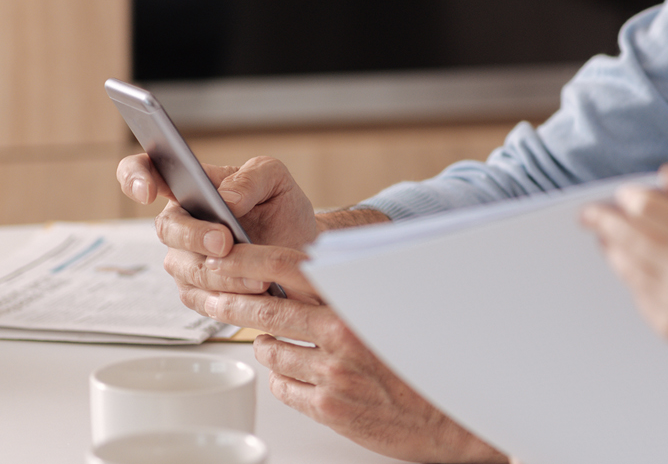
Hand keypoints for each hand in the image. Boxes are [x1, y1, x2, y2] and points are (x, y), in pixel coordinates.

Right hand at [118, 153, 318, 301]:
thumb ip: (251, 178)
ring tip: (258, 276)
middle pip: (167, 228)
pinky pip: (200, 298)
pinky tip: (253, 294)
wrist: (302, 248)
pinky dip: (228, 296)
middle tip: (225, 242)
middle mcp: (181, 222)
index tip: (148, 192)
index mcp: (190, 186)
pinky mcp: (196, 291)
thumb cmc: (281, 208)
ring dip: (222, 273)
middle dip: (194, 236)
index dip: (135, 178)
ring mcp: (184, 258)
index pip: (144, 171)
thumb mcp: (275, 181)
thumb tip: (226, 197)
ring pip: (187, 268)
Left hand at [188, 245, 505, 462]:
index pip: (290, 267)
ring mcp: (333, 372)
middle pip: (264, 310)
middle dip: (229, 302)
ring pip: (269, 351)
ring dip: (268, 345)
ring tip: (285, 343)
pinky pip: (283, 386)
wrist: (456, 414)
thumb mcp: (394, 308)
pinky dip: (286, 378)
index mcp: (359, 299)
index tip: (221, 253)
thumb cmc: (426, 359)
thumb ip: (352, 289)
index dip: (248, 259)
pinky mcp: (329, 407)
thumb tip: (307, 268)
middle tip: (211, 297)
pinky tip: (305, 374)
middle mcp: (343, 332)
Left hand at [579, 164, 667, 372]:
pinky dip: (629, 276)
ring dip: (611, 247)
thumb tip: (666, 174)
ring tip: (606, 236)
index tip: (621, 194)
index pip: (648, 208)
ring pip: (625, 265)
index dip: (628, 197)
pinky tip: (631, 265)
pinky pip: (636, 293)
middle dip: (603, 220)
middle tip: (588, 214)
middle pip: (627, 235)